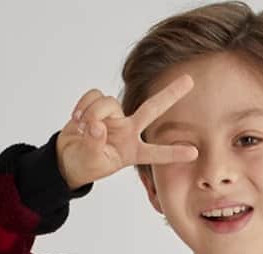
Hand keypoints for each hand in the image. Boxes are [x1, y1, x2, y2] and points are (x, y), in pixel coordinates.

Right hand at [55, 73, 198, 188]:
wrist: (67, 156)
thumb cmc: (83, 164)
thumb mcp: (90, 161)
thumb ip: (94, 145)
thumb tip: (97, 126)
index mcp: (131, 151)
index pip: (155, 153)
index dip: (174, 153)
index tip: (194, 153)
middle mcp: (128, 131)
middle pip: (152, 109)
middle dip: (170, 94)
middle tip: (190, 80)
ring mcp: (115, 116)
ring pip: (108, 103)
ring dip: (91, 114)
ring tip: (82, 128)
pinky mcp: (99, 104)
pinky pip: (94, 95)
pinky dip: (83, 106)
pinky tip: (77, 118)